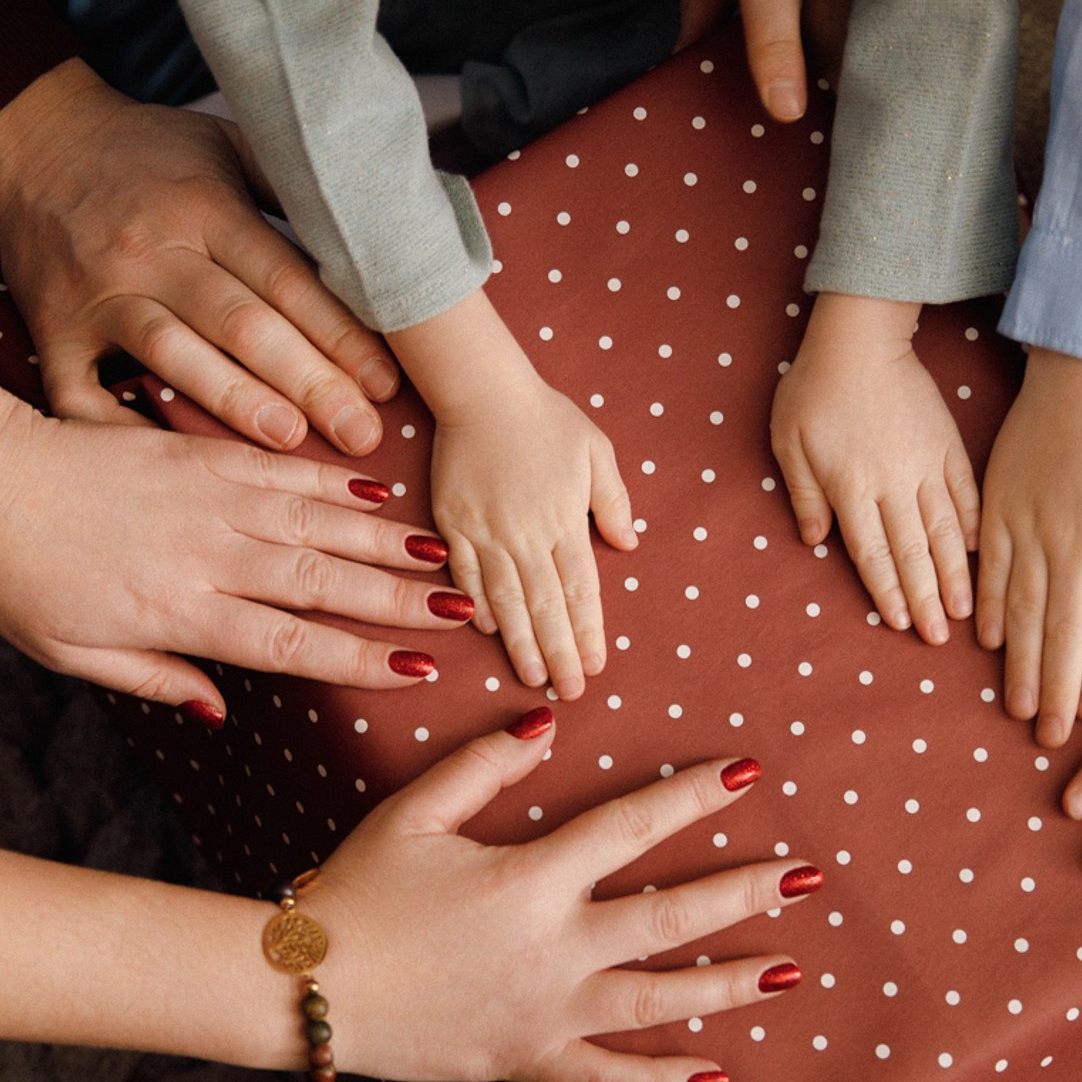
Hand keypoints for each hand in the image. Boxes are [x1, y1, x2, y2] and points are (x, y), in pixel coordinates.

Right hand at [0, 58, 400, 453]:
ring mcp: (98, 293)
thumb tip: (377, 235)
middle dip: (309, 383)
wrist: (30, 139)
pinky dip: (120, 430)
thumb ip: (291, 189)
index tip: (387, 385)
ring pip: (174, 355)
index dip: (340, 334)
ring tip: (291, 445)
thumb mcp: (225, 143)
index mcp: (204, 205)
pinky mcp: (53, 329)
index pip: (285, 278)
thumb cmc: (148, 151)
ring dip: (234, 403)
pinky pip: (82, 391)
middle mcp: (152, 250)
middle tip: (362, 436)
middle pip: (240, 323)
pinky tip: (174, 463)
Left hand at [0, 403, 470, 713]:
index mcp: (178, 613)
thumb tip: (221, 711)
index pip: (290, 645)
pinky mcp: (194, 452)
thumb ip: (155, 679)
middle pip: (321, 580)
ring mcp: (205, 496)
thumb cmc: (12, 576)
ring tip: (443, 556)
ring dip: (384, 540)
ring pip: (315, 520)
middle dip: (398, 600)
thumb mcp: (70, 654)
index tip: (418, 673)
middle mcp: (205, 554)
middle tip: (464, 612)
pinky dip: (333, 478)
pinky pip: (279, 466)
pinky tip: (378, 486)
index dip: (360, 661)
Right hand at [304, 715, 817, 1081]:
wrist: (312, 989)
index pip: (631, 826)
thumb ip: (482, 765)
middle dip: (744, 892)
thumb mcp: (412, 813)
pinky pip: (609, 1074)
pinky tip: (715, 1078)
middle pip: (671, 916)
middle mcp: (555, 946)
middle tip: (807, 877)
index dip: (692, 796)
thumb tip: (545, 724)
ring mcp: (548, 1009)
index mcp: (531, 878)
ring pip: (659, 999)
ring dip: (730, 986)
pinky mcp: (529, 1056)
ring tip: (790, 972)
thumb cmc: (357, 892)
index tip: (747, 776)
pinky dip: (663, 1079)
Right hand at [393, 289, 636, 697]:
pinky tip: (488, 634)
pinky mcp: (452, 523)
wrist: (482, 390)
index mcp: (564, 519)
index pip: (581, 589)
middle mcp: (525, 532)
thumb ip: (612, 502)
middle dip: (559, 653)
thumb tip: (629, 545)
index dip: (588, 632)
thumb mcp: (596, 451)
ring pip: (506, 600)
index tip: (596, 667)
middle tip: (570, 692)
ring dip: (521, 643)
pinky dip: (477, 606)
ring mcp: (485, 530)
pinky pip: (465, 574)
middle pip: (546, 605)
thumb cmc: (545, 418)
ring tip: (532, 678)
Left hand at [771, 293, 977, 642]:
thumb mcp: (787, 442)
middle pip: (913, 553)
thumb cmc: (813, 390)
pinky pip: (966, 492)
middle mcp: (893, 483)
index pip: (873, 554)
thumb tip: (816, 542)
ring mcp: (925, 464)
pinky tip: (981, 552)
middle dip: (927, 600)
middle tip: (940, 639)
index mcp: (851, 487)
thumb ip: (804, 494)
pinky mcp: (947, 445)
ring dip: (956, 574)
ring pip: (945, 531)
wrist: (860, 338)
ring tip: (968, 612)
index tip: (901, 624)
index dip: (888, 592)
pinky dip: (974, 523)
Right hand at [977, 348, 1081, 746]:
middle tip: (1052, 736)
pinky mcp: (997, 511)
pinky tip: (987, 644)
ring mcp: (1029, 528)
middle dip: (1058, 689)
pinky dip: (989, 609)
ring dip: (1020, 664)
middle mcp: (1072, 543)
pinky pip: (989, 571)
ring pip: (1023, 611)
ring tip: (1018, 707)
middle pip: (1064, 632)